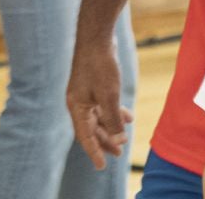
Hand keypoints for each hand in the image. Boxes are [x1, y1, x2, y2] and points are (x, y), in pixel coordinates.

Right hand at [67, 38, 132, 168]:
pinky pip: (103, 105)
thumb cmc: (100, 65)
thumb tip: (117, 137)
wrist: (97, 37)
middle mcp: (78, 102)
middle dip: (105, 141)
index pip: (85, 137)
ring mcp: (85, 94)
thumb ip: (112, 118)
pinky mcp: (93, 85)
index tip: (101, 166)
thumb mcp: (109, 95)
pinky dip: (115, 112)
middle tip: (118, 154)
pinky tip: (128, 116)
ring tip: (124, 138)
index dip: (94, 152)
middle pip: (91, 129)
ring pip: (98, 117)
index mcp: (77, 107)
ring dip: (111, 128)